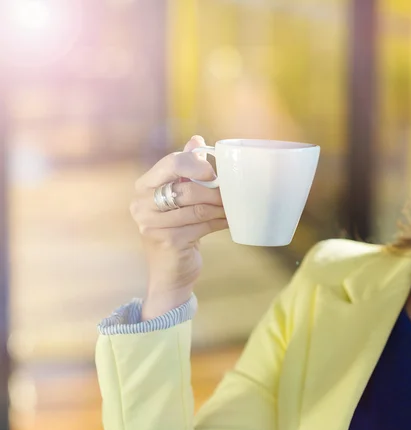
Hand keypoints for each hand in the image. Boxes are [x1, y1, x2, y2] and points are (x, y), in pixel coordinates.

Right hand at [130, 136, 228, 319]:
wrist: (170, 274)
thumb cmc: (176, 232)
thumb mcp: (177, 199)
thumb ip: (185, 170)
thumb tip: (196, 140)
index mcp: (143, 188)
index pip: (169, 164)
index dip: (195, 164)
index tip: (214, 172)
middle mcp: (141, 205)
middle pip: (186, 188)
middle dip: (214, 191)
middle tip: (232, 194)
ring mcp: (151, 224)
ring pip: (197, 208)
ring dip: (221, 207)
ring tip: (234, 207)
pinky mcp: (167, 241)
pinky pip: (201, 225)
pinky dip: (220, 222)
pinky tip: (229, 221)